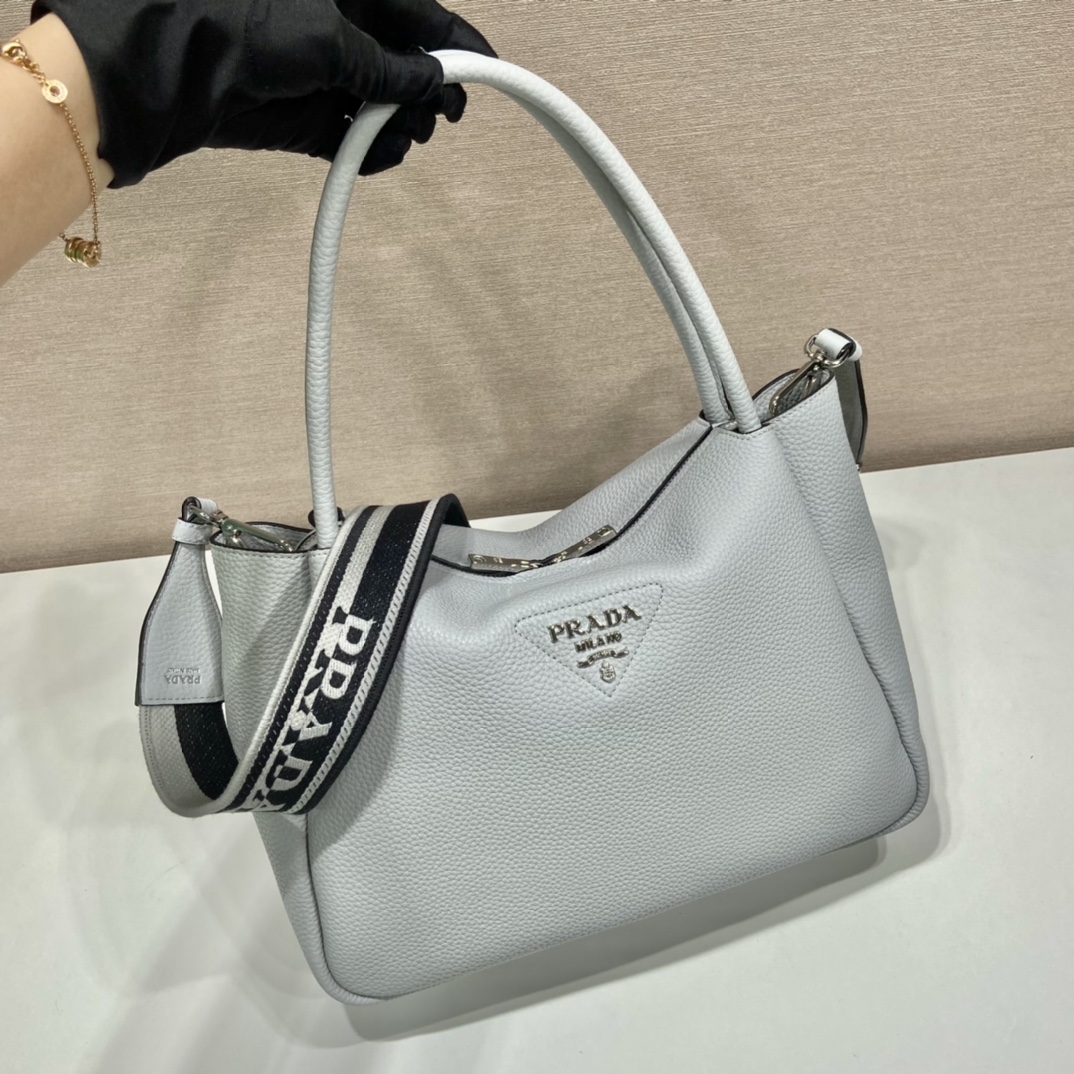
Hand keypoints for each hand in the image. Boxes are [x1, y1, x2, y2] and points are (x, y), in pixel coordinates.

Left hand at [29, 0, 495, 187]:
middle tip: (442, 117)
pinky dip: (365, 150)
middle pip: (398, 60)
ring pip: (373, 103)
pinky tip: (382, 157)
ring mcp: (308, 73)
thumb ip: (387, 65)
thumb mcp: (330, 38)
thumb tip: (431, 83)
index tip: (487, 73)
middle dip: (425, 89)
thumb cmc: (237, 22)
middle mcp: (328, 25)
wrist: (157, 71)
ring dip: (398, 124)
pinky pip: (343, 136)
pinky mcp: (291, 116)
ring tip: (406, 138)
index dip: (453, 43)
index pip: (415, 12)